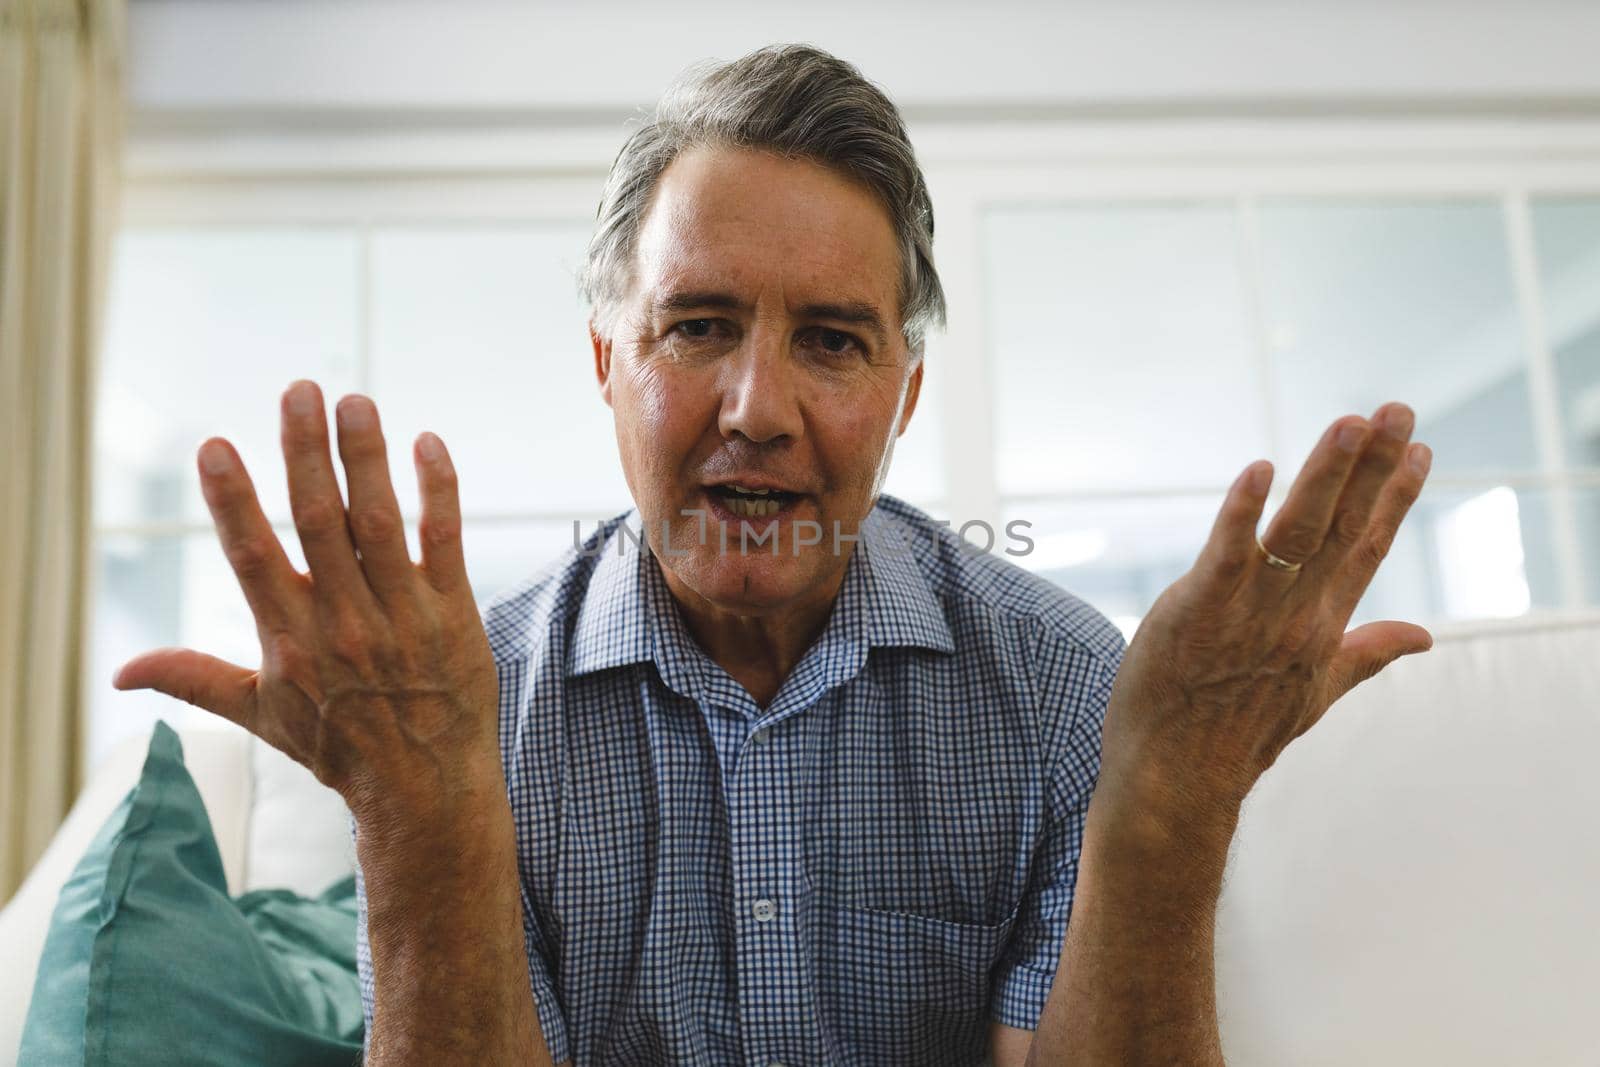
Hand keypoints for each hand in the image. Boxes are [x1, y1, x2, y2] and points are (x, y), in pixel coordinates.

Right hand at [113, 380, 498, 820]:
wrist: (426, 791)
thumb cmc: (340, 747)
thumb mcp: (262, 716)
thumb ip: (195, 678)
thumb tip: (123, 673)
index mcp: (290, 640)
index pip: (252, 557)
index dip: (232, 501)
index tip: (216, 446)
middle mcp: (344, 622)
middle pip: (320, 523)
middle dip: (306, 453)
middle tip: (298, 390)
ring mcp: (403, 616)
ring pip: (381, 524)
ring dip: (367, 458)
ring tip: (354, 401)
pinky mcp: (455, 615)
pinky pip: (446, 542)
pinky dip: (438, 492)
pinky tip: (428, 444)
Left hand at [1096, 402, 1433, 831]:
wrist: (1177, 779)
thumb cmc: (1237, 734)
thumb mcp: (1315, 694)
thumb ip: (1367, 654)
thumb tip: (1424, 634)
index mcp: (1322, 628)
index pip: (1367, 547)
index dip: (1393, 496)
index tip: (1419, 449)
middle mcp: (1296, 616)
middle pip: (1342, 527)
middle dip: (1373, 466)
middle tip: (1399, 408)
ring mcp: (1250, 613)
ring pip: (1296, 531)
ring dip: (1325, 475)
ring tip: (1352, 423)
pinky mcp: (1199, 611)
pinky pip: (1226, 554)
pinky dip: (1242, 511)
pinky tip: (1259, 469)